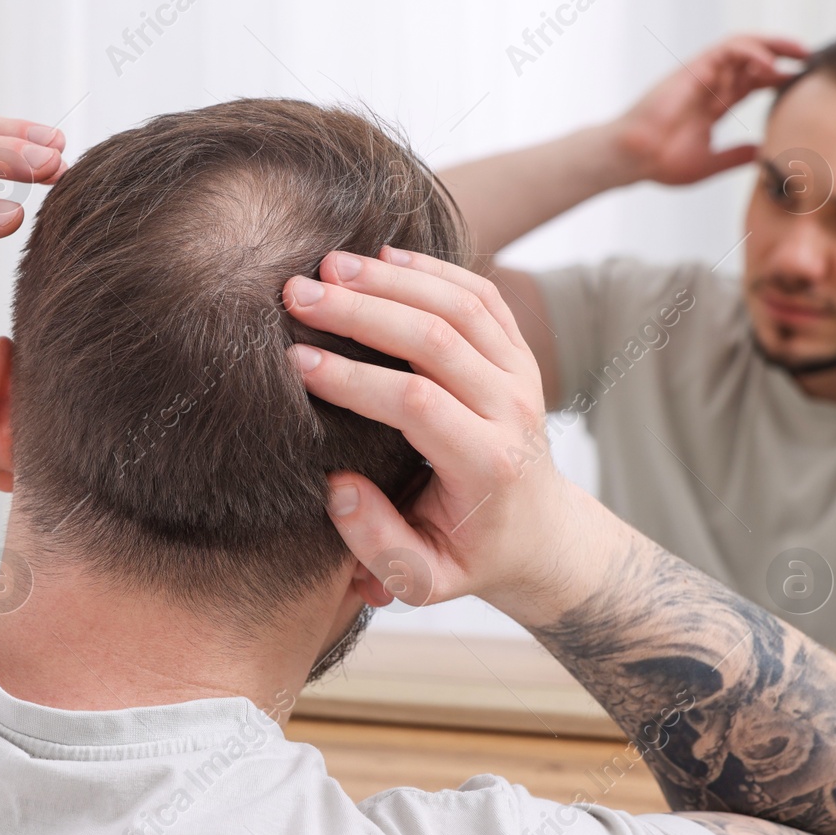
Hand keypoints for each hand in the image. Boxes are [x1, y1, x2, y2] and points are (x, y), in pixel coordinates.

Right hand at [284, 248, 613, 623]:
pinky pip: (482, 295)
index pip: (417, 403)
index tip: (295, 362)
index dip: (354, 379)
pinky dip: (432, 268)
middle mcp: (511, 410)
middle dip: (360, 311)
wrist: (540, 532)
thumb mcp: (423, 580)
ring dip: (391, 278)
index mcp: (488, 465)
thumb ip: (377, 544)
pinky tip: (382, 255)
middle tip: (295, 295)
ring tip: (328, 265)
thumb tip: (337, 487)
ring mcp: (520, 374)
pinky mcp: (519, 352)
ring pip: (459, 305)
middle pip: (436, 339)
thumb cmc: (467, 555)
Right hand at [611, 34, 807, 185]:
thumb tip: (764, 154)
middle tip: (811, 59)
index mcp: (710, 106)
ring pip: (743, 47)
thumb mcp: (709, 163)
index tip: (802, 81)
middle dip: (783, 55)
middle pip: (751, 60)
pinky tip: (770, 62)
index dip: (777, 78)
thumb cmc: (659, 163)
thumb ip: (736, 156)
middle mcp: (707, 86)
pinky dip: (751, 50)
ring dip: (773, 45)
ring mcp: (700, 76)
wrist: (632, 158)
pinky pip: (727, 49)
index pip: (750, 82)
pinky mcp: (692, 70)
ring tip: (800, 52)